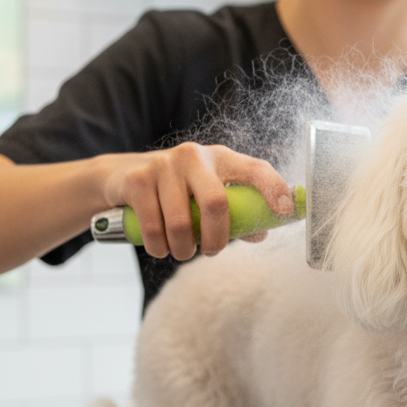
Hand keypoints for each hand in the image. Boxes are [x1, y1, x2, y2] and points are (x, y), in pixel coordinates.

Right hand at [99, 142, 292, 261]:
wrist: (121, 176)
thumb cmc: (177, 190)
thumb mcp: (206, 193)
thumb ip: (235, 212)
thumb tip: (261, 232)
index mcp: (220, 158)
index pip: (255, 168)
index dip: (274, 189)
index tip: (285, 211)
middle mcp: (194, 156)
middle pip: (217, 204)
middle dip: (217, 239)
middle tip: (212, 251)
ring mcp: (163, 165)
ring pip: (181, 224)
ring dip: (183, 250)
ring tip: (182, 251)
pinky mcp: (138, 180)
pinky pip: (153, 228)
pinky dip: (159, 248)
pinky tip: (161, 248)